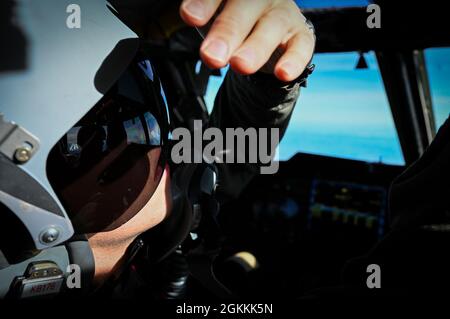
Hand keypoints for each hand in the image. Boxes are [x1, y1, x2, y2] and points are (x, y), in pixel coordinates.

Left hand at [179, 0, 314, 81]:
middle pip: (245, 7)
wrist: (262, 34)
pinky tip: (282, 73)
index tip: (190, 17)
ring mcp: (283, 13)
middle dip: (227, 32)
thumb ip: (202, 19)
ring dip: (256, 47)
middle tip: (211, 56)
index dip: (205, 3)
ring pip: (272, 26)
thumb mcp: (211, 18)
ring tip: (240, 66)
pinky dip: (293, 60)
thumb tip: (194, 26)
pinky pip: (301, 46)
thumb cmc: (232, 22)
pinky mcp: (300, 35)